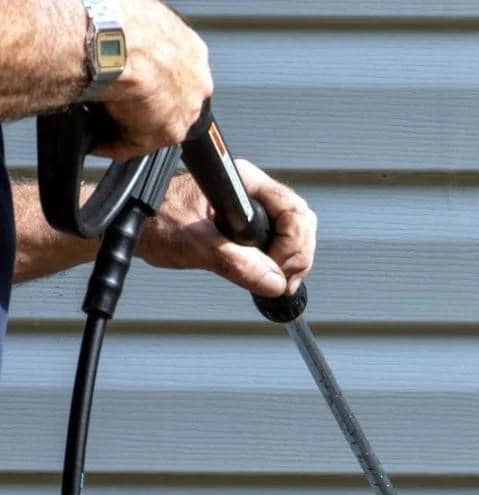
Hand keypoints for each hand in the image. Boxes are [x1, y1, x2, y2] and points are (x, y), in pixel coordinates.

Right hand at [94, 0, 212, 159]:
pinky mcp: (164, 134)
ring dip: (131, 125)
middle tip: (118, 100)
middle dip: (148, 104)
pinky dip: (113, 144)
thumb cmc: (116, 20)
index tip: (136, 78)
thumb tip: (126, 37)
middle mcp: (197, 83)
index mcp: (192, 50)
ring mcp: (184, 111)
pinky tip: (96, 139)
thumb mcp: (139, 17)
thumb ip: (143, 36)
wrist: (108, 40)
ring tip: (102, 120)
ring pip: (156, 125)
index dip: (154, 77)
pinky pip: (134, 145)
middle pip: (172, 101)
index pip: (177, 72)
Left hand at [137, 161, 316, 295]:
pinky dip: (283, 264)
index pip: (292, 211)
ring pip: (296, 233)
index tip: (276, 268)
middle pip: (301, 222)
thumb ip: (235, 262)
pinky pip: (282, 242)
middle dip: (298, 256)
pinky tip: (272, 277)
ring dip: (293, 262)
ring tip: (276, 282)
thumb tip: (272, 281)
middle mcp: (251, 192)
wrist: (132, 225)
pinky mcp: (249, 225)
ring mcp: (253, 208)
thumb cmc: (151, 219)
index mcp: (242, 183)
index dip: (291, 244)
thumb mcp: (193, 244)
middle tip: (281, 280)